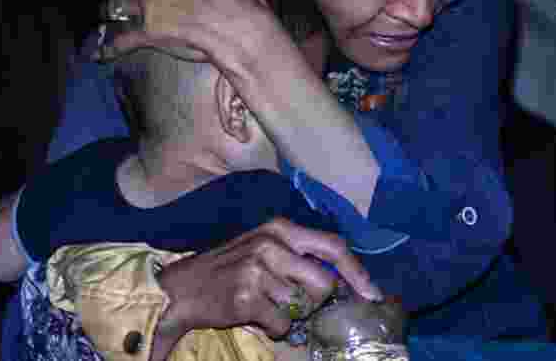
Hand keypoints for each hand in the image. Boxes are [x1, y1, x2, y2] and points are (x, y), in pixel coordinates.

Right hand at [155, 218, 381, 346]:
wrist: (183, 287)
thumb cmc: (229, 267)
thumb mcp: (264, 246)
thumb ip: (298, 254)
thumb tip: (342, 280)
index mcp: (280, 227)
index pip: (333, 246)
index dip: (357, 272)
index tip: (372, 293)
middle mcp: (271, 243)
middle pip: (324, 283)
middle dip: (318, 302)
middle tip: (300, 304)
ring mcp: (258, 270)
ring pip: (302, 306)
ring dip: (290, 314)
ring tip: (267, 305)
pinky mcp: (246, 296)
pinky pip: (281, 324)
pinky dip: (274, 328)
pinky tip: (256, 316)